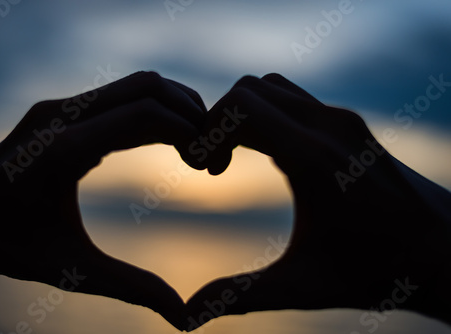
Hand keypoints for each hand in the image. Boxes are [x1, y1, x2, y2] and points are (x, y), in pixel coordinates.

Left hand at [0, 71, 206, 330]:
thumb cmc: (7, 247)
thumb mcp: (72, 271)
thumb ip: (131, 287)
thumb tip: (182, 317)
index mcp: (63, 150)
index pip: (146, 115)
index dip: (190, 132)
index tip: (209, 165)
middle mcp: (60, 116)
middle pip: (148, 87)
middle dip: (191, 112)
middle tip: (209, 152)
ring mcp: (58, 107)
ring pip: (136, 85)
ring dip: (174, 106)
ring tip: (194, 146)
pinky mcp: (59, 109)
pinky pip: (118, 95)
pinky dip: (151, 109)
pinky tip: (164, 141)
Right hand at [185, 74, 450, 329]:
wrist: (442, 250)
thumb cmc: (377, 270)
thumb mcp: (303, 286)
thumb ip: (240, 296)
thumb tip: (189, 315)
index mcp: (314, 159)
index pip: (241, 108)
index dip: (207, 133)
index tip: (206, 171)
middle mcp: (328, 126)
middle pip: (248, 90)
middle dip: (218, 122)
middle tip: (215, 167)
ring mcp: (341, 119)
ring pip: (269, 87)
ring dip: (242, 114)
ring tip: (236, 157)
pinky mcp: (347, 122)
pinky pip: (291, 97)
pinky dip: (265, 113)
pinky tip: (268, 153)